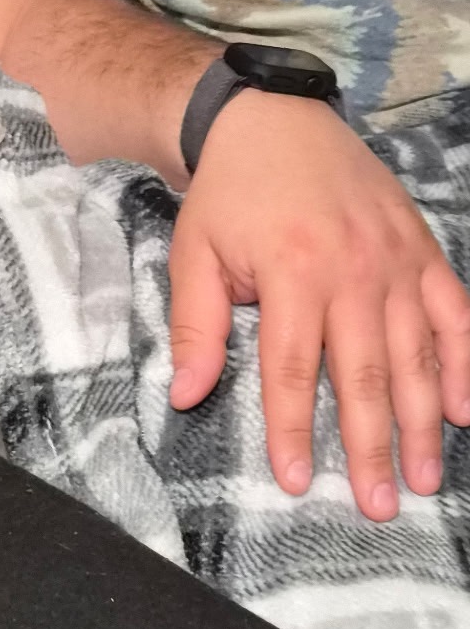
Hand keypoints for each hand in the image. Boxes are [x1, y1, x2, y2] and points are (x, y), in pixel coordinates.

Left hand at [168, 90, 469, 520]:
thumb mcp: (194, 254)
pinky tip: (466, 411)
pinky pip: (454, 314)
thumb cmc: (227, 196)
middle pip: (365, 373)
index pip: (292, 369)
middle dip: (372, 445)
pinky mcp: (422, 251)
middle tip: (378, 506)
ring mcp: (395, 261)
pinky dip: (466, 363)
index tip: (298, 482)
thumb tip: (187, 395)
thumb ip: (196, 326)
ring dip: (422, 422)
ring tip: (424, 479)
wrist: (271, 122)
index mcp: (292, 272)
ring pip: (416, 354)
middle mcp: (352, 270)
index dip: (294, 429)